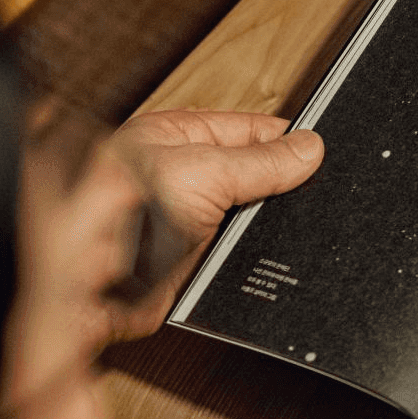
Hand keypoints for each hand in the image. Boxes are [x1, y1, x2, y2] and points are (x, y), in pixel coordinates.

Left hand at [104, 109, 324, 340]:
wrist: (94, 289)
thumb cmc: (118, 216)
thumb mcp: (204, 171)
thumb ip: (261, 161)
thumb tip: (309, 148)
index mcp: (175, 137)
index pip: (247, 129)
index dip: (287, 139)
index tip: (323, 150)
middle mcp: (182, 176)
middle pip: (253, 173)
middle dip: (282, 183)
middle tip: (318, 189)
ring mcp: (190, 220)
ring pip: (250, 216)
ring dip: (269, 223)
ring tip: (294, 222)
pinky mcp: (196, 260)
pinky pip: (241, 253)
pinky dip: (259, 254)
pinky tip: (274, 253)